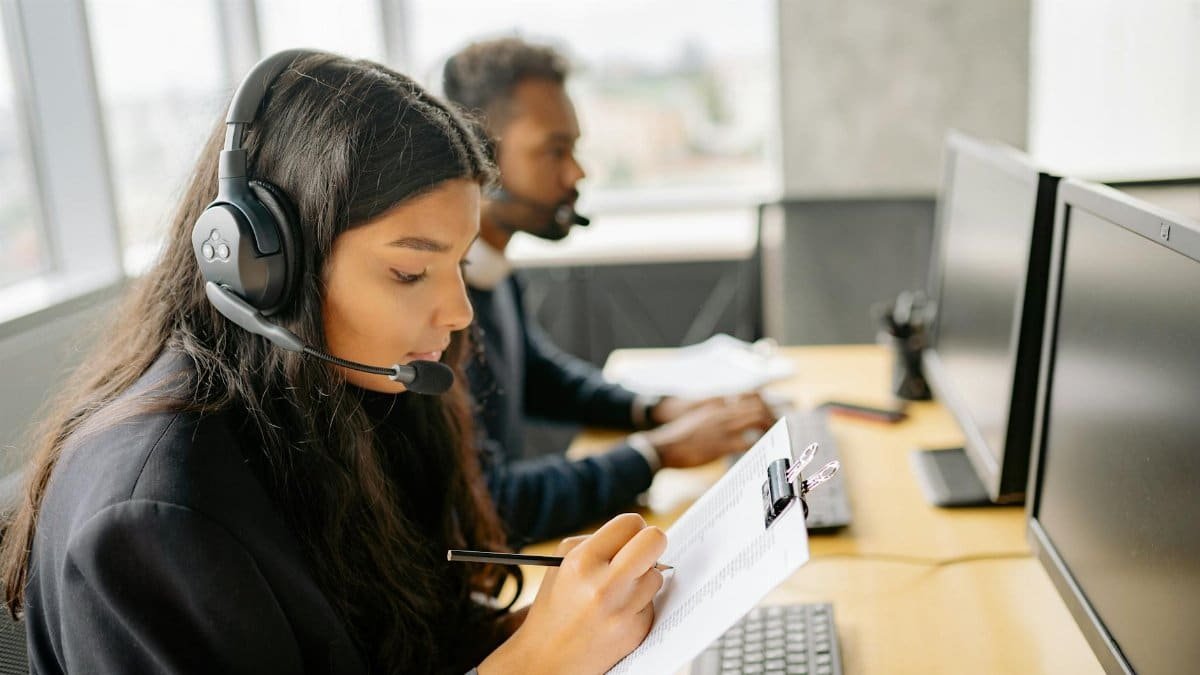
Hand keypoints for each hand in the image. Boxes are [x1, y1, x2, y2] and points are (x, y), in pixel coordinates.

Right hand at [478, 513, 666, 674]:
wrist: (547, 658)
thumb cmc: (556, 605)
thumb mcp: (562, 563)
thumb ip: (598, 542)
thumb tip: (638, 534)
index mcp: (582, 562)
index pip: (631, 523)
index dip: (632, 528)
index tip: (629, 537)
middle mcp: (604, 586)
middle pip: (655, 541)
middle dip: (652, 543)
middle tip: (642, 552)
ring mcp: (623, 611)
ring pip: (657, 575)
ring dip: (643, 578)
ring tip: (618, 591)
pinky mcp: (636, 631)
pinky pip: (653, 602)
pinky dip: (640, 603)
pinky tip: (617, 613)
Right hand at [644, 396, 774, 467]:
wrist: (663, 447)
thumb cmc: (679, 436)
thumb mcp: (697, 416)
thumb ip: (714, 412)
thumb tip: (727, 413)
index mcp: (716, 403)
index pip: (747, 396)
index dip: (763, 404)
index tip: (769, 413)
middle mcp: (722, 412)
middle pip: (757, 405)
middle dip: (771, 415)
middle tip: (776, 426)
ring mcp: (722, 428)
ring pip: (757, 419)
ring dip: (769, 427)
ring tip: (774, 436)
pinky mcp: (721, 445)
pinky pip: (748, 441)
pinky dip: (758, 444)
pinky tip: (762, 450)